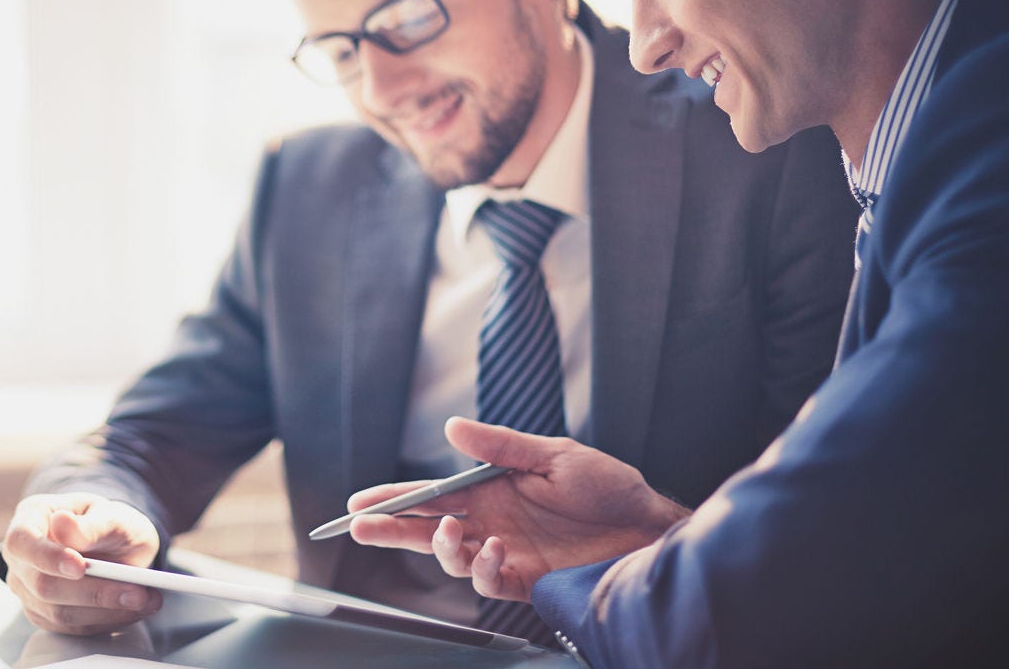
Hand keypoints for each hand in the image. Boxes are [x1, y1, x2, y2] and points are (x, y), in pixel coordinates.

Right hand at [1, 492, 162, 635]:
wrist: (116, 542)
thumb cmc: (108, 522)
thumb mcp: (110, 514)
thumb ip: (91, 523)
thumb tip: (62, 524)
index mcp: (30, 518)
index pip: (21, 541)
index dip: (46, 557)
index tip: (79, 567)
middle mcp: (22, 558)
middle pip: (42, 584)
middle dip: (93, 592)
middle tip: (138, 591)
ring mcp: (29, 590)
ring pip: (59, 612)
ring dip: (107, 610)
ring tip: (146, 600)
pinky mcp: (46, 615)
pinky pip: (73, 627)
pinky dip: (108, 621)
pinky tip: (134, 610)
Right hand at [348, 417, 688, 601]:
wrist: (647, 526)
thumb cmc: (606, 486)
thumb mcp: (553, 454)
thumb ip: (500, 446)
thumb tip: (451, 428)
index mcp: (490, 489)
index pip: (431, 495)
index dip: (394, 499)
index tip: (360, 502)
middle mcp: (491, 522)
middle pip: (427, 529)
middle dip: (391, 530)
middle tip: (360, 528)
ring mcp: (507, 552)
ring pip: (452, 558)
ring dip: (440, 547)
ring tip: (448, 532)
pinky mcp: (527, 579)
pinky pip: (489, 581)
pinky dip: (483, 567)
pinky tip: (493, 550)